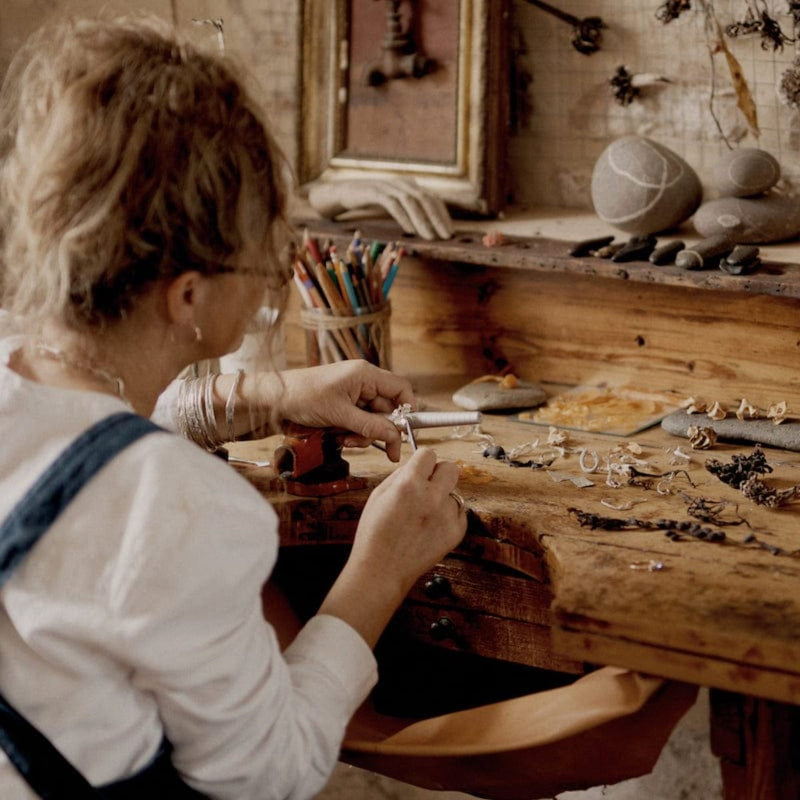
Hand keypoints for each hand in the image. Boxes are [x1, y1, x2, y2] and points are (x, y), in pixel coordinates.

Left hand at [257, 360, 414, 460]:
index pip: (401, 389)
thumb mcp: (339, 414)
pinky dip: (351, 433)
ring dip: (362, 435)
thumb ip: (370, 426)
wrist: (273, 401)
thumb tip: (395, 437)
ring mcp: (353, 396)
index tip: (403, 432)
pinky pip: (358, 424)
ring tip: (343, 439)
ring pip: (373, 421)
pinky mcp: (344, 407)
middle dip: (378, 430)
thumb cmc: (303, 397)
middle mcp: (363, 383)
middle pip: (387, 410)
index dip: (407, 410)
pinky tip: (337, 436)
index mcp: (366, 375)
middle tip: (372, 447)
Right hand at [306, 178, 452, 240]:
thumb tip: (429, 227)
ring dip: (423, 221)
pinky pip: (393, 204)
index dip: (443, 215)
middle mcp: (402, 182)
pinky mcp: (375, 191)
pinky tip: (410, 231)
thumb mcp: (395, 203)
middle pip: (426, 199)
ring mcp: (389, 185)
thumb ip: (410, 210)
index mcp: (410, 185)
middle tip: (446, 236)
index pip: (433, 198)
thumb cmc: (372, 201)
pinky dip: (403, 217)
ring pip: (411, 202)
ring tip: (430, 237)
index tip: (450, 232)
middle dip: (438, 219)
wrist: (345, 192)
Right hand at [319, 448, 466, 645]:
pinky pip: (459, 513)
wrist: (382, 570)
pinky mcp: (457, 532)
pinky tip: (430, 527)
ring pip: (452, 493)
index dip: (422, 461)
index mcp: (409, 484)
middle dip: (439, 473)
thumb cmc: (375, 534)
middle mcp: (432, 497)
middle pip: (451, 468)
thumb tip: (415, 465)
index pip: (429, 454)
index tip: (420, 468)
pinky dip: (448, 517)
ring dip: (441, 499)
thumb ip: (400, 475)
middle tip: (428, 486)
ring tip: (422, 516)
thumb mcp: (378, 495)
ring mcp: (447, 515)